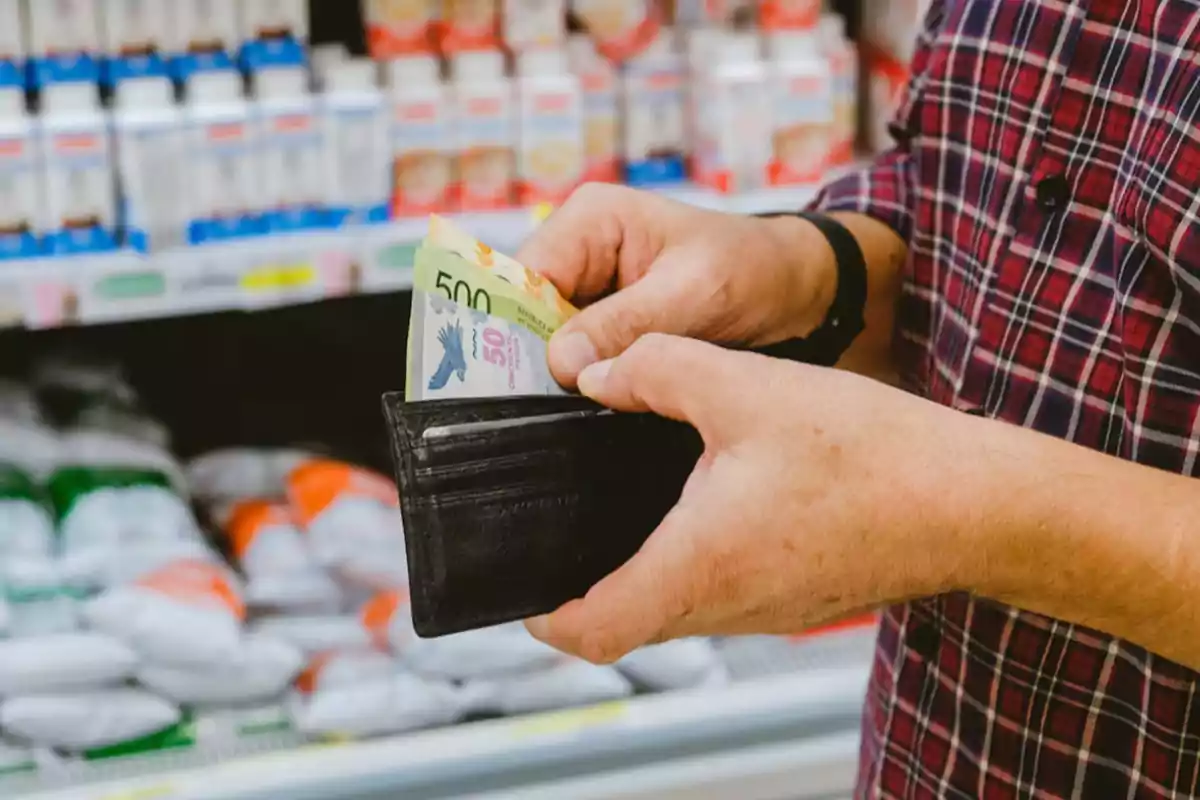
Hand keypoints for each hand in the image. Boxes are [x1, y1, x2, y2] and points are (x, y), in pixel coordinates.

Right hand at [516, 183, 836, 388]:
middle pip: (527, 311)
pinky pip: (578, 355)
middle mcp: (580, 249)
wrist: (796, 291)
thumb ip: (626, 324)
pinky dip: (588, 379)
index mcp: (591, 219)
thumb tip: (561, 361)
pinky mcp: (606, 322)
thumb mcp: (693, 295)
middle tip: (563, 402)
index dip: (520, 329)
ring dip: (567, 373)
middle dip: (543, 357)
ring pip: (549, 339)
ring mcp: (590, 288)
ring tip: (588, 402)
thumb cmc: (754, 271)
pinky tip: (602, 399)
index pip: (524, 276)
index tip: (535, 380)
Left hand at [524, 334, 993, 663]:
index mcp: (697, 564)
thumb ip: (655, 368)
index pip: (592, 630)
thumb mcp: (746, 388)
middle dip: (588, 589)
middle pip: (629, 623)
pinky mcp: (797, 599)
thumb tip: (598, 371)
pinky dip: (693, 564)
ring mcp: (766, 611)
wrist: (971, 500)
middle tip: (564, 528)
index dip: (544, 617)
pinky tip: (703, 505)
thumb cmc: (868, 453)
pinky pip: (723, 595)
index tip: (522, 588)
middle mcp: (726, 605)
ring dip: (643, 571)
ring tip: (625, 506)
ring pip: (677, 609)